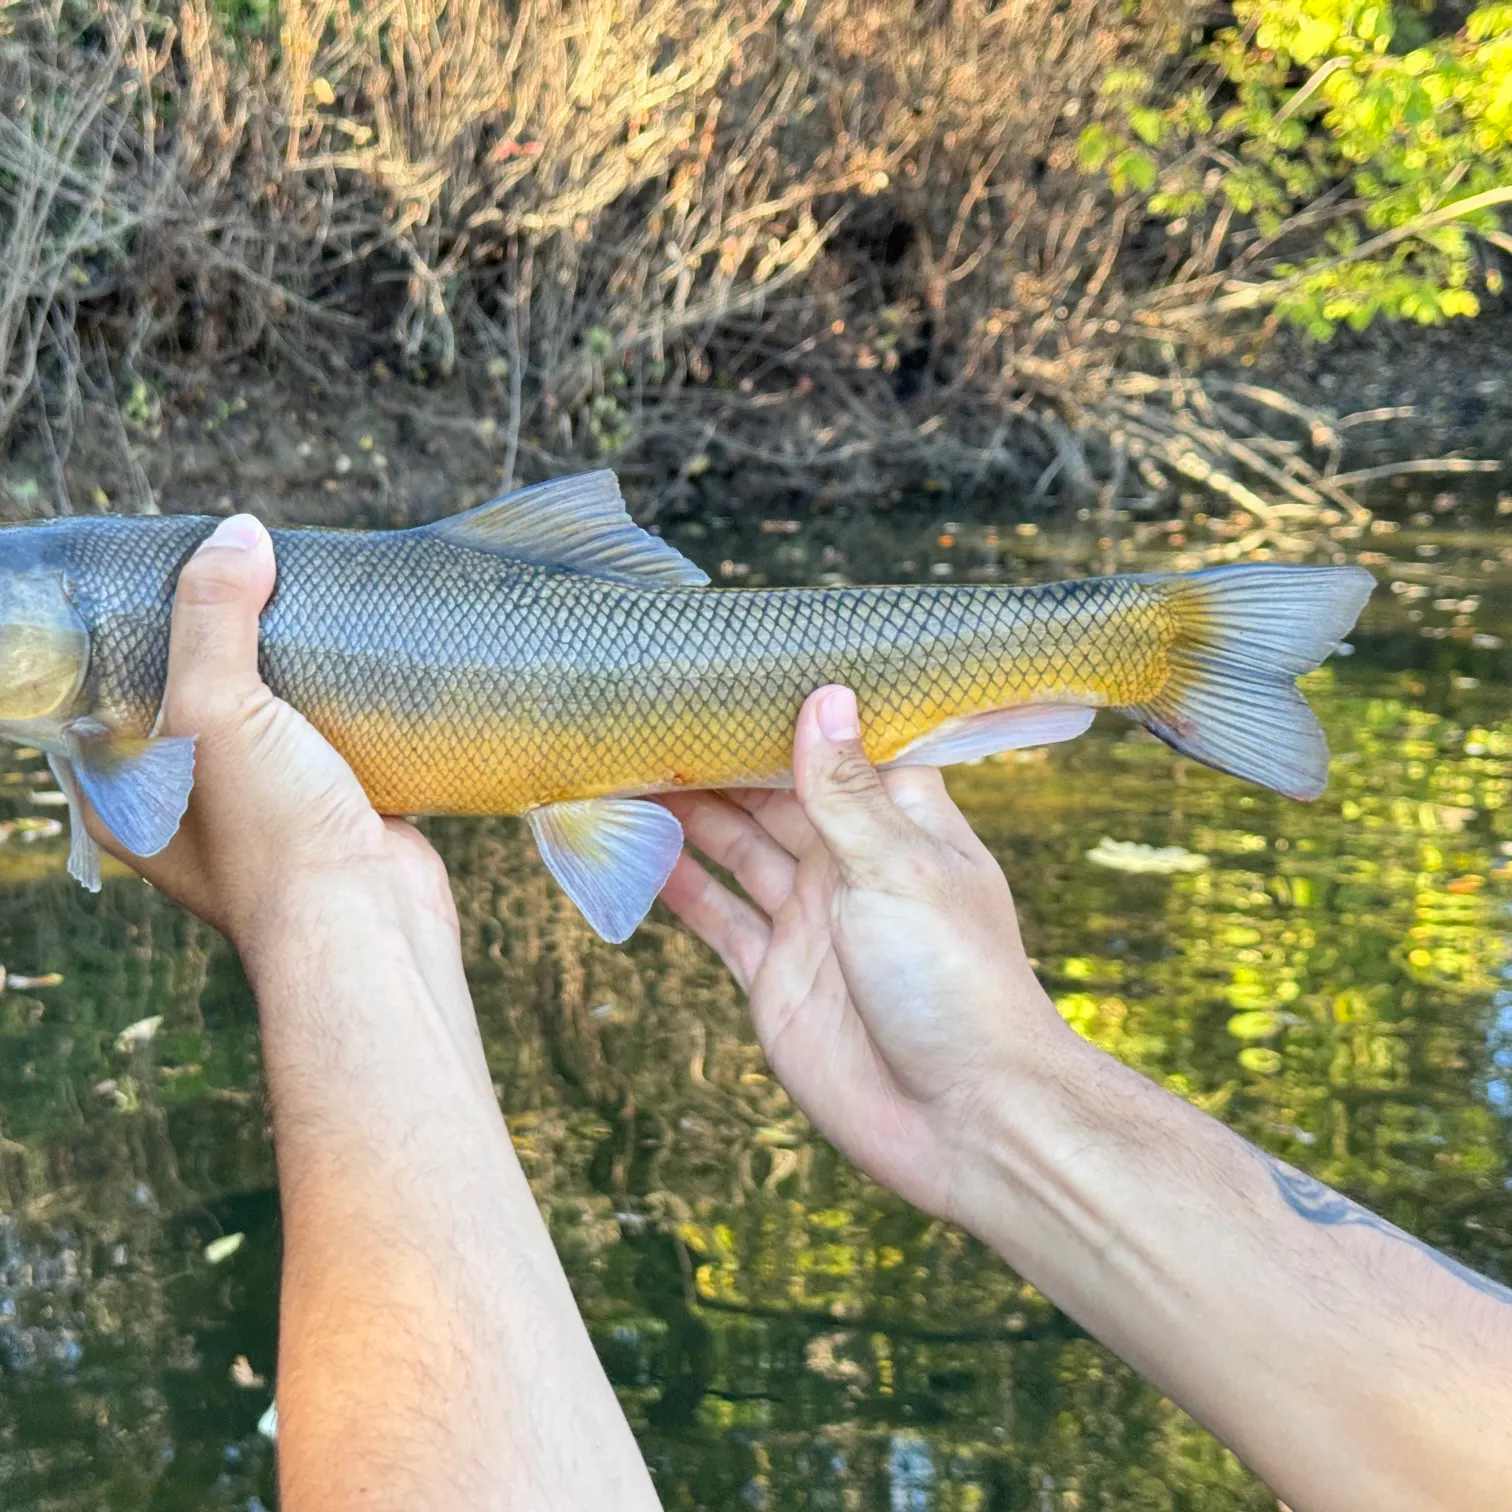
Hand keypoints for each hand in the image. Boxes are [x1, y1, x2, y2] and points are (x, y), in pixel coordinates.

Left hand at [87, 515, 453, 960]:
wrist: (368, 924)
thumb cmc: (271, 837)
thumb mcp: (217, 710)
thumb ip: (214, 616)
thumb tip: (238, 532)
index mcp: (129, 796)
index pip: (112, 696)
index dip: (136, 636)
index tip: (170, 579)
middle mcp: (191, 806)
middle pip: (199, 699)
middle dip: (229, 644)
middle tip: (254, 579)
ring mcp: (267, 812)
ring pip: (272, 720)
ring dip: (295, 675)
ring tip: (314, 607)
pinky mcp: (334, 811)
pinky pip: (333, 742)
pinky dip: (347, 707)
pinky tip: (364, 665)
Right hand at [659, 684, 1077, 1220]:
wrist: (963, 1118)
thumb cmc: (957, 981)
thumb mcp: (896, 869)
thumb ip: (845, 791)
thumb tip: (824, 695)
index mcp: (898, 824)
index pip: (842, 748)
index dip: (793, 712)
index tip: (736, 670)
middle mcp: (851, 864)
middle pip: (774, 794)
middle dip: (720, 759)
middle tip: (650, 714)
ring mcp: (810, 921)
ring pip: (736, 849)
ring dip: (687, 814)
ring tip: (623, 769)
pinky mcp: (774, 977)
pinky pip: (717, 918)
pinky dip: (675, 886)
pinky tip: (633, 852)